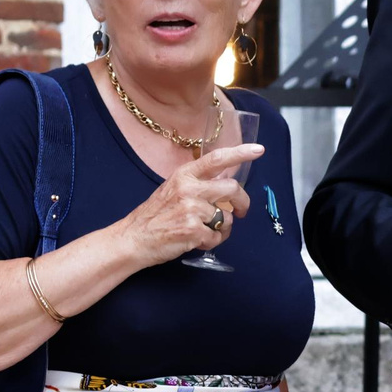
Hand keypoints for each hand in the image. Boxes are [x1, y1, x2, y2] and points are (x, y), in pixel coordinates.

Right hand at [116, 143, 260, 265]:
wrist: (133, 239)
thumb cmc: (155, 215)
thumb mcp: (172, 189)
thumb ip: (197, 183)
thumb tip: (226, 184)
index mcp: (184, 175)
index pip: (217, 159)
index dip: (240, 153)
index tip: (258, 150)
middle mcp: (189, 189)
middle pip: (232, 189)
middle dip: (242, 202)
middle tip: (241, 211)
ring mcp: (191, 210)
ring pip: (227, 218)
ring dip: (221, 228)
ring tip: (203, 230)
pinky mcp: (193, 231)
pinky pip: (217, 237)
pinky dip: (211, 242)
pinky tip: (196, 241)